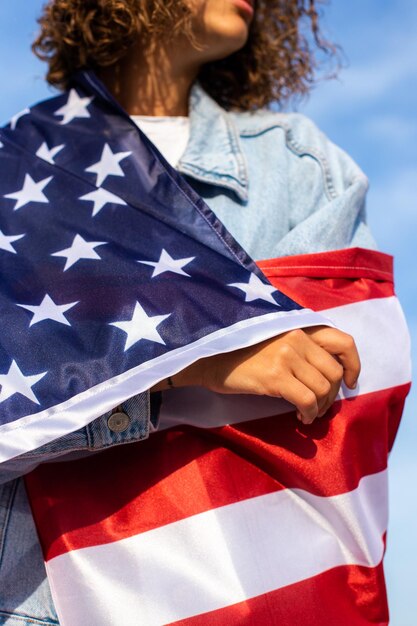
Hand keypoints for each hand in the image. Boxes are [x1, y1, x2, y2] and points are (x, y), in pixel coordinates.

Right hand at [165, 326, 359, 424]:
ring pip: (323, 388)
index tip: (349, 382)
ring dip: (321, 407)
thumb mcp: (274, 340)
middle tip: (320, 406)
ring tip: (308, 413)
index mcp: (298, 327)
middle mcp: (296, 337)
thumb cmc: (239, 352)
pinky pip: (308, 400)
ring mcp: (286, 355)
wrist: (208, 357)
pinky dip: (310, 413)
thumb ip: (300, 346)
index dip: (353, 364)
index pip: (343, 341)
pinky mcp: (275, 376)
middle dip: (332, 394)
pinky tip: (301, 417)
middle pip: (334, 372)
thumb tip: (327, 374)